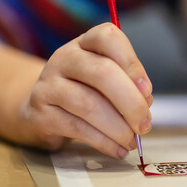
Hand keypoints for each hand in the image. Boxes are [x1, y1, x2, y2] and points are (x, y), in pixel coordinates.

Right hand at [18, 23, 152, 157]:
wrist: (39, 111)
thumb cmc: (83, 91)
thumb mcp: (104, 80)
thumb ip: (127, 85)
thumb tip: (145, 104)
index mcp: (85, 43)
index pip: (108, 37)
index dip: (132, 63)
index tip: (147, 90)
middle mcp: (64, 58)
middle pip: (102, 72)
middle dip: (131, 102)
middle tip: (145, 124)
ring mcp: (48, 85)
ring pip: (89, 104)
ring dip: (118, 127)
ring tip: (132, 141)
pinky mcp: (40, 114)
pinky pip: (77, 128)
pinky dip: (103, 142)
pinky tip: (117, 149)